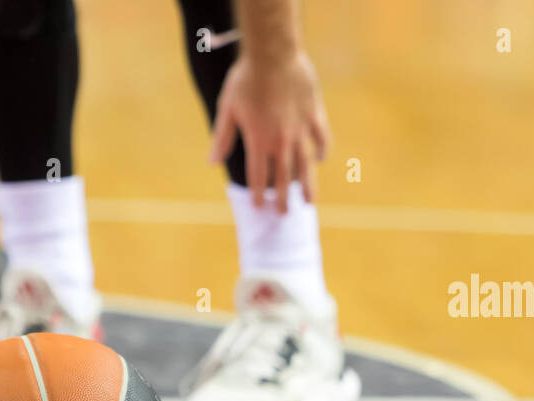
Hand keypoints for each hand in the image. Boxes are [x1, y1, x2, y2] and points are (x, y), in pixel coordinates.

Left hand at [210, 50, 331, 212]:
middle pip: (283, 177)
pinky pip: (321, 137)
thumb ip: (222, 138)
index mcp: (258, 141)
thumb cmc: (245, 78)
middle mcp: (280, 140)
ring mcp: (299, 129)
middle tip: (284, 214)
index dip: (258, 193)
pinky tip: (321, 160)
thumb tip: (211, 163)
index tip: (259, 207)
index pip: (258, 176)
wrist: (273, 53)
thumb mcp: (227, 108)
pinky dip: (322, 150)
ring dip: (307, 185)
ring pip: (305, 164)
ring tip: (310, 203)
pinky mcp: (313, 114)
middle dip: (283, 198)